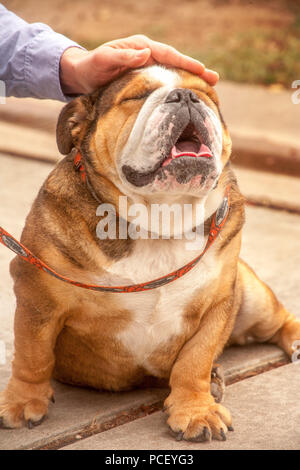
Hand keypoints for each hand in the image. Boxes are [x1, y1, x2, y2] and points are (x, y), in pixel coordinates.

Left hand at [60, 34, 218, 94]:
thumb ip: (122, 57)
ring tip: (209, 87)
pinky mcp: (146, 78)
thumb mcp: (103, 60)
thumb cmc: (90, 67)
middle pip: (176, 62)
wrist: (82, 75)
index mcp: (140, 47)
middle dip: (196, 70)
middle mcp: (147, 55)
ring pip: (173, 72)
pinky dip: (178, 87)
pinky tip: (188, 96)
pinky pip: (165, 81)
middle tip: (215, 79)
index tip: (201, 70)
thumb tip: (146, 53)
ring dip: (190, 79)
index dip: (185, 62)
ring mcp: (148, 67)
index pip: (167, 54)